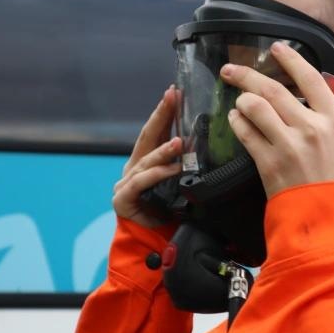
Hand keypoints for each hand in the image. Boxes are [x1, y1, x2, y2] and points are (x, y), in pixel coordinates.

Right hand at [113, 86, 182, 228]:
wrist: (153, 240)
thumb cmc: (169, 212)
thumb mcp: (181, 184)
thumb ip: (186, 165)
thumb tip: (210, 146)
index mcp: (147, 160)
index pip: (157, 131)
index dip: (165, 111)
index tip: (175, 92)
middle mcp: (135, 167)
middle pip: (148, 136)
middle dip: (160, 116)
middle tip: (172, 98)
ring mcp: (126, 181)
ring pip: (147, 161)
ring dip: (164, 150)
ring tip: (179, 141)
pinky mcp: (123, 198)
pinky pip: (141, 182)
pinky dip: (157, 175)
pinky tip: (171, 169)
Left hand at [221, 41, 333, 198]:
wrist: (330, 221)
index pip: (311, 78)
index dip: (291, 59)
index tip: (276, 49)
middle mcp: (311, 128)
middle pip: (273, 89)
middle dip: (248, 74)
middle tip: (231, 69)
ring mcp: (288, 145)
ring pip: (255, 108)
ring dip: (242, 100)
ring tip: (237, 101)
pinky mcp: (269, 163)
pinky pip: (246, 134)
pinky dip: (238, 123)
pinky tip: (236, 121)